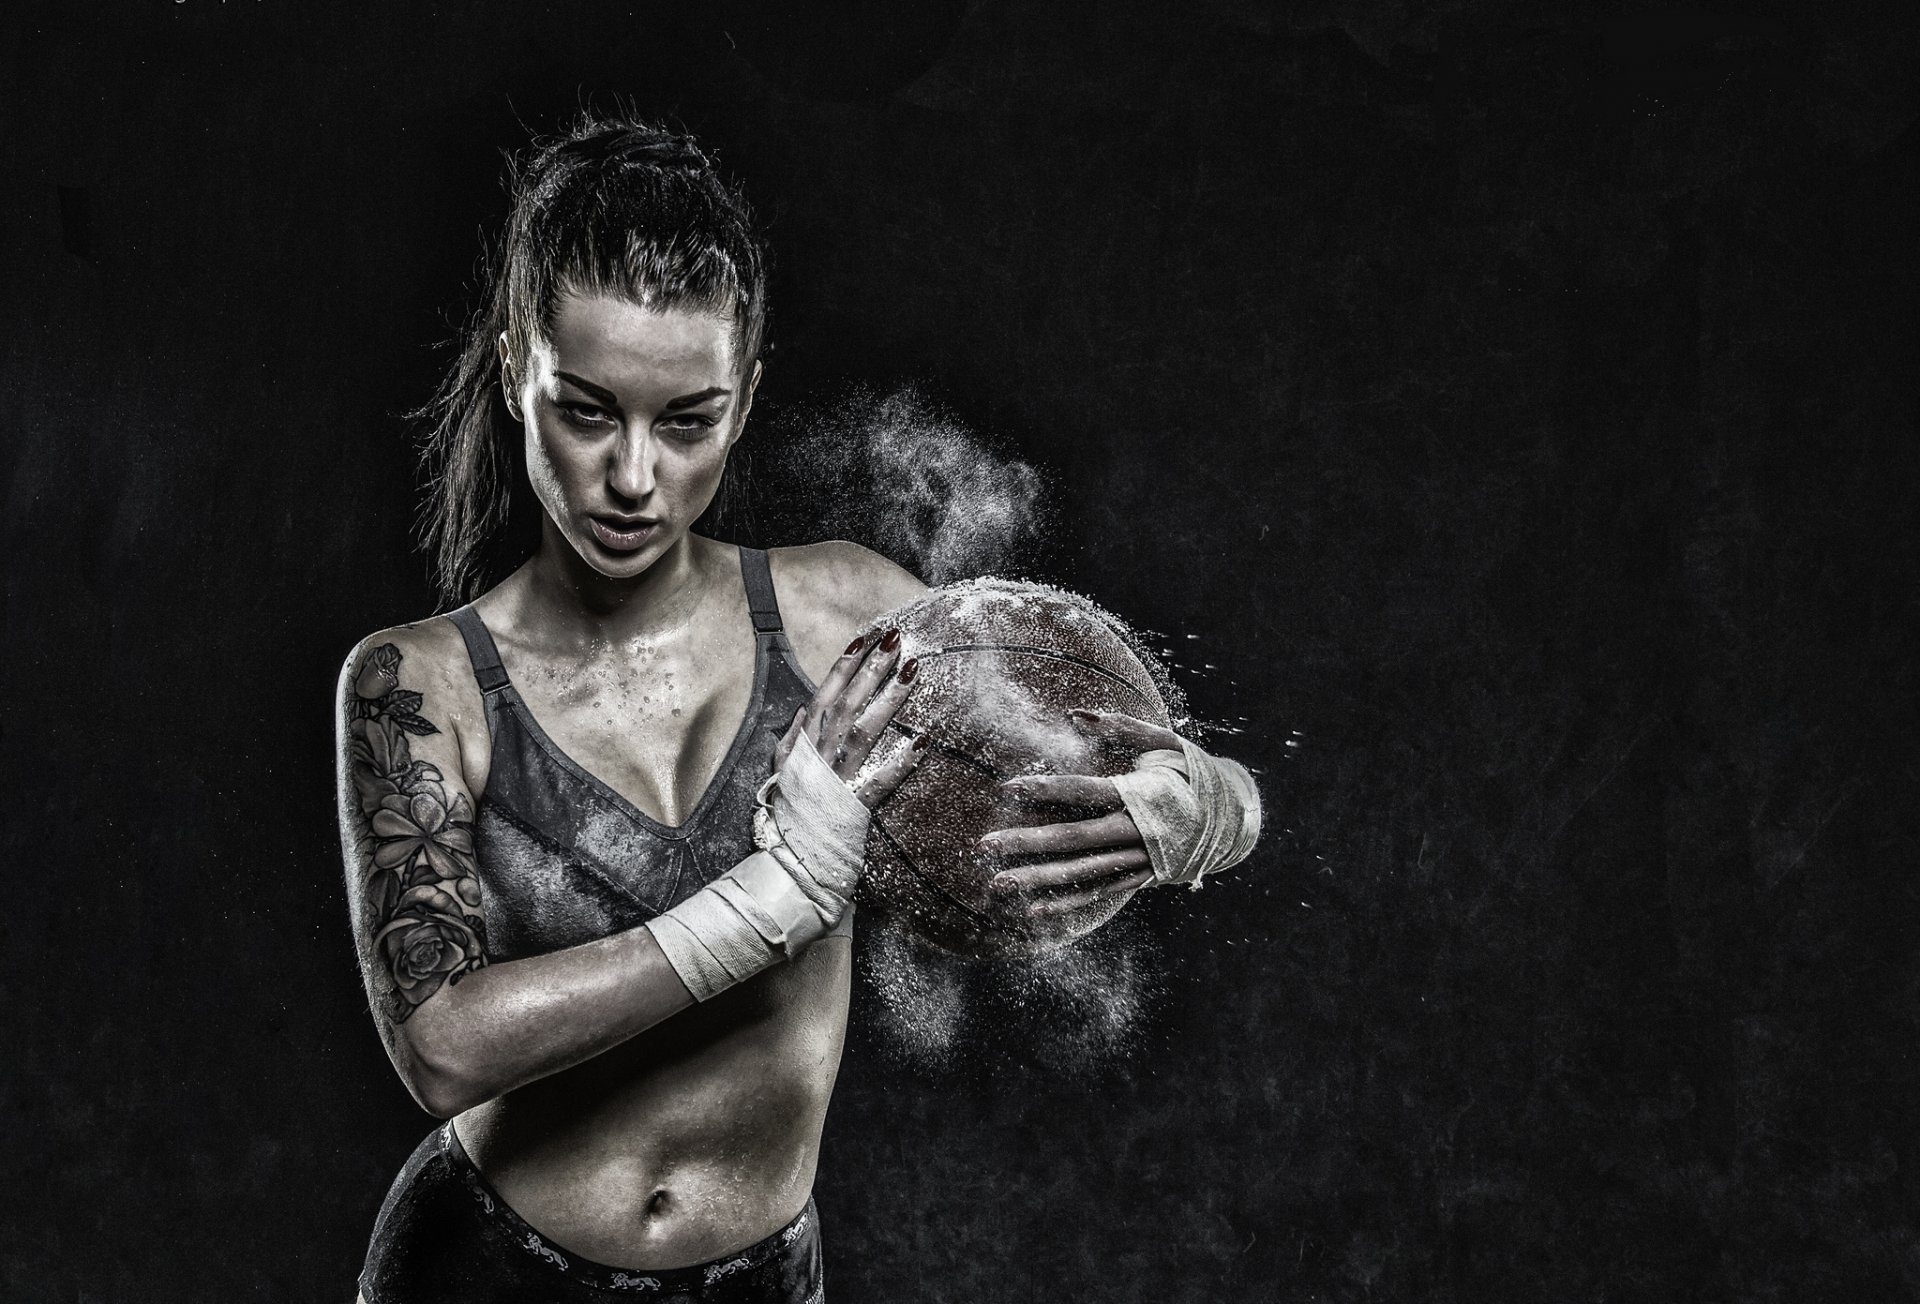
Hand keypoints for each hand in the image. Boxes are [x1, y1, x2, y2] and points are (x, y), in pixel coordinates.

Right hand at [775, 628, 927, 809]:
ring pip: (866, 731)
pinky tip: (922, 741)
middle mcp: (823, 752)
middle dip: (872, 669)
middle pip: (849, 703)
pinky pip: (880, 781)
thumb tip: (806, 707)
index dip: (843, 666)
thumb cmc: (788, 802)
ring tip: (912, 671)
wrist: (790, 848)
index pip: (826, 695)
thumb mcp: (781, 763)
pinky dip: (901, 763)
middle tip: (895, 640)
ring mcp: (840, 775)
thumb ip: (794, 734)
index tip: (864, 639)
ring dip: (890, 699)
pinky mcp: (856, 801)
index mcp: (806, 741)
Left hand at [975, 708, 1184, 919]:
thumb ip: (1121, 727)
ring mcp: (1139, 860)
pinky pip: (1099, 892)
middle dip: (1028, 843)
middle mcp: (1138, 832)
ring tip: (998, 884)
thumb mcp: (1165, 742)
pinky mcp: (1141, 878)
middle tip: (985, 845)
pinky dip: (1068, 902)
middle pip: (1075, 838)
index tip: (1009, 788)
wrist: (1236, 818)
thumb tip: (1074, 714)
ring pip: (1083, 873)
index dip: (1047, 788)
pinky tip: (1034, 909)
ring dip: (1039, 879)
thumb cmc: (1193, 772)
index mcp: (1142, 794)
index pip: (1086, 790)